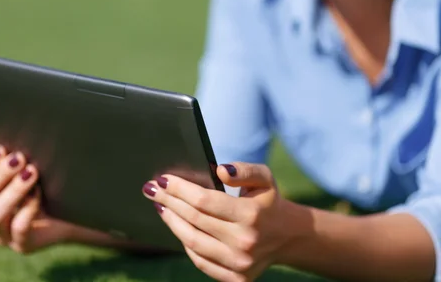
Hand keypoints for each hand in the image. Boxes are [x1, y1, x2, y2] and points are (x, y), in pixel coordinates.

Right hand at [0, 139, 71, 253]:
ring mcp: (1, 235)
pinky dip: (28, 209)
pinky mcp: (22, 245)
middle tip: (20, 158)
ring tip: (32, 172)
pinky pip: (18, 228)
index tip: (2, 149)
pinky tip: (38, 194)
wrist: (69, 214)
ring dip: (13, 190)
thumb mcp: (18, 169)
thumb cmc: (39, 186)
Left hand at [142, 163, 291, 281]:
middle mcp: (245, 241)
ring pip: (192, 242)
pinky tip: (177, 227)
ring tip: (161, 206)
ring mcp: (240, 264)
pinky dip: (185, 244)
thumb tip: (219, 171)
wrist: (288, 236)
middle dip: (169, 201)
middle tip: (152, 189)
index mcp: (251, 215)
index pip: (203, 200)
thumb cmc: (268, 201)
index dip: (179, 189)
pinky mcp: (236, 279)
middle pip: (194, 219)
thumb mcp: (264, 178)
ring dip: (171, 222)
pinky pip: (200, 261)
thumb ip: (243, 170)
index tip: (162, 179)